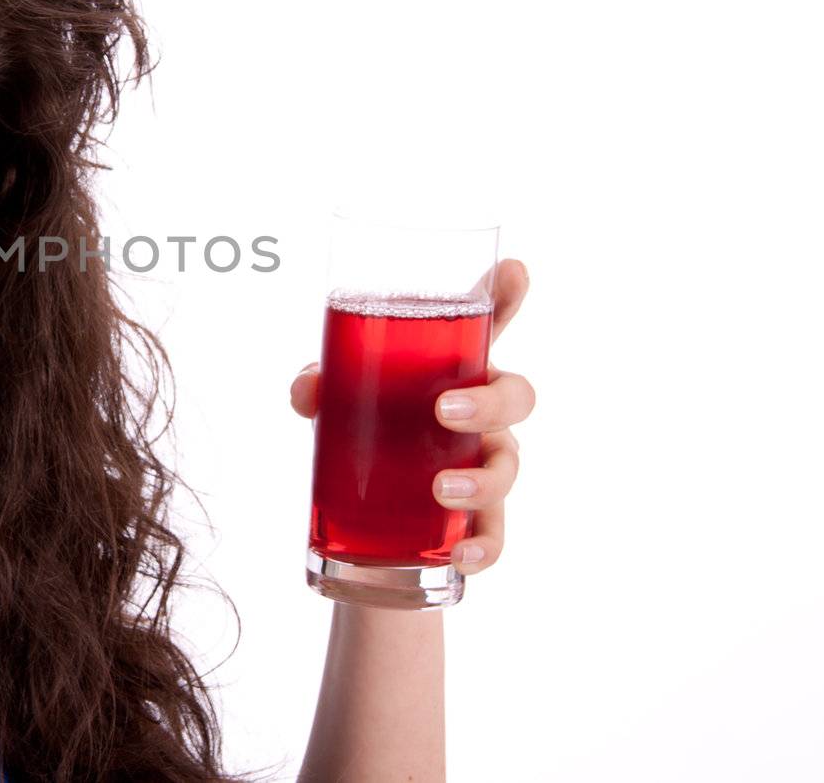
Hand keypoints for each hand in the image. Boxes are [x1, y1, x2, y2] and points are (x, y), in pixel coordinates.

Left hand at [288, 258, 534, 575]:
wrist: (372, 518)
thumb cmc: (368, 430)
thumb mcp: (338, 402)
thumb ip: (321, 385)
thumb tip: (307, 389)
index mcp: (454, 369)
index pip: (488, 325)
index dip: (505, 297)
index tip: (513, 271)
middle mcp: (482, 411)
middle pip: (516, 395)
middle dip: (490, 400)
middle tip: (444, 409)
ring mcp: (486, 463)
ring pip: (510, 465)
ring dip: (482, 478)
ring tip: (440, 489)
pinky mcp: (477, 518)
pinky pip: (497, 532)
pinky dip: (485, 545)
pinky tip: (461, 554)